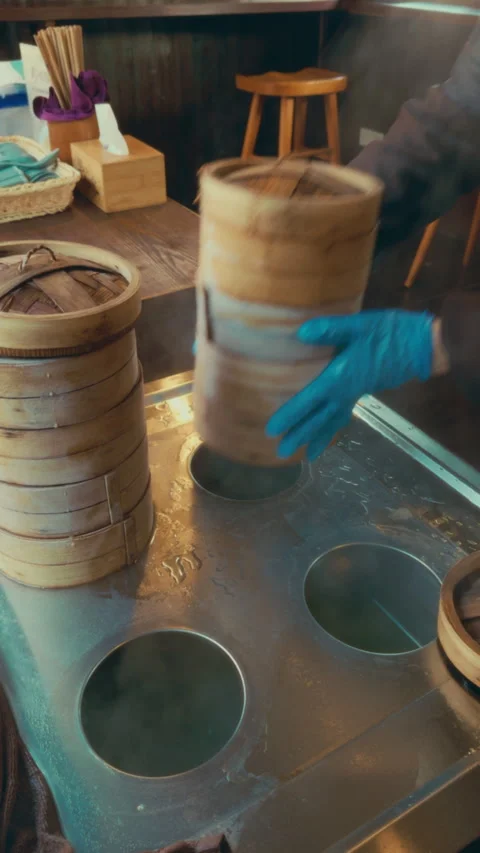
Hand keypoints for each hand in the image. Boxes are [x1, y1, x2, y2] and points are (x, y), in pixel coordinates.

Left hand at [266, 310, 433, 460]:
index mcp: (338, 378)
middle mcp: (344, 392)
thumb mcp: (358, 326)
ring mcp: (354, 394)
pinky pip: (343, 415)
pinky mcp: (362, 392)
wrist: (421, 345)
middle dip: (299, 436)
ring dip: (317, 437)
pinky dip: (333, 427)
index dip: (289, 416)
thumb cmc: (389, 333)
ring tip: (305, 455)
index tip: (272, 431)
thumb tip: (301, 332)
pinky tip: (329, 432)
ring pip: (331, 422)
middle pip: (318, 419)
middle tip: (282, 452)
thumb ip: (330, 329)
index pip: (308, 401)